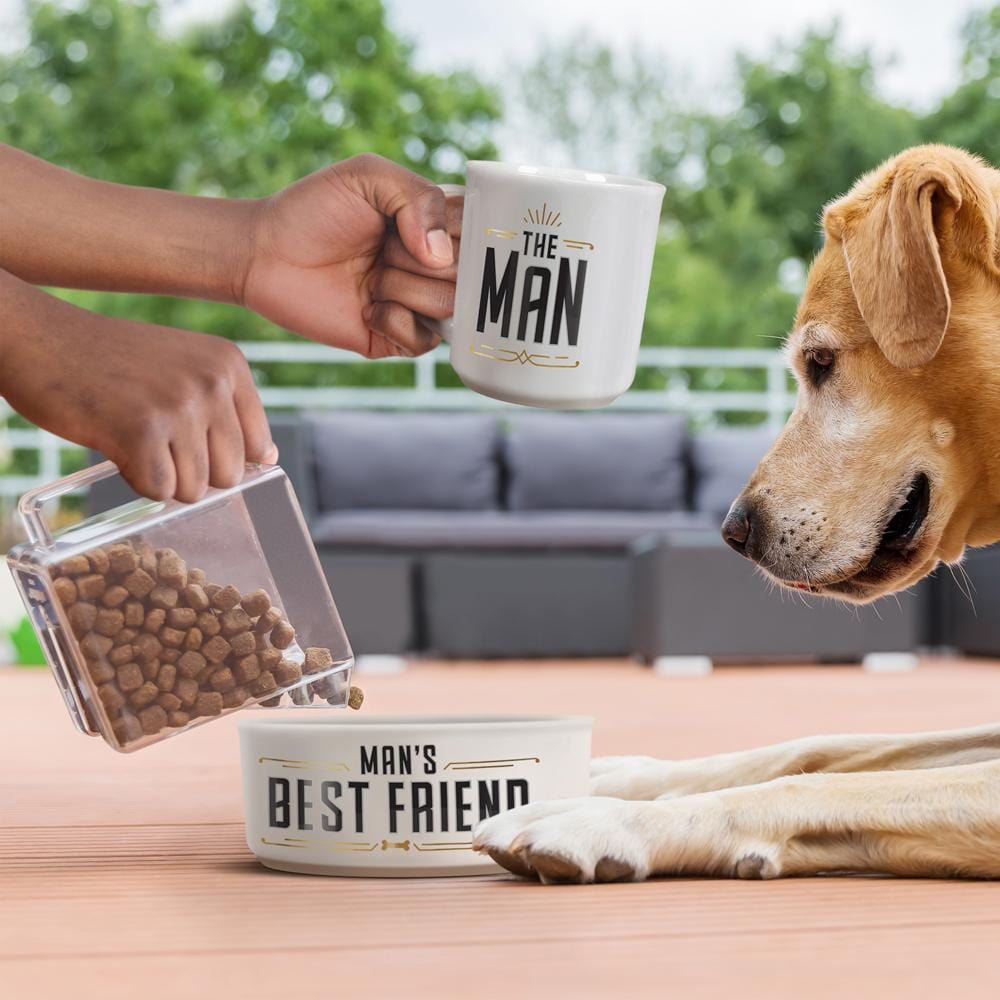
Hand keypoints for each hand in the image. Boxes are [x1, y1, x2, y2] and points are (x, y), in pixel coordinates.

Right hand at [0, 270, 274, 502]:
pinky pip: (158, 490)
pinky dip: (134, 480)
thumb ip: (225, 407)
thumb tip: (268, 459)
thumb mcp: (182, 367)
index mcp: (229, 364)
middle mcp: (212, 381)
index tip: (187, 441)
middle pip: (229, 475)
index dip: (220, 457)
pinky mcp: (141, 431)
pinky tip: (114, 443)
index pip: (258, 446)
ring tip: (129, 434)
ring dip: (158, 476)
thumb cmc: (109, 361)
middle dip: (190, 472)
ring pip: (193, 488)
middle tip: (152, 439)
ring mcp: (179, 405)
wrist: (37, 337)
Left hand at [241, 153, 460, 358]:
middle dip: (419, 259)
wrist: (264, 254)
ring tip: (370, 278)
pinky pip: (425, 341)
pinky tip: (366, 307)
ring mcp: (420, 304)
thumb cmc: (314, 208)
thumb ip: (418, 197)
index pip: (484, 232)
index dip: (457, 231)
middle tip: (382, 249)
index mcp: (439, 224)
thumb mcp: (369, 176)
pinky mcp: (399, 337)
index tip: (417, 224)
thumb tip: (442, 257)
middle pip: (471, 273)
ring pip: (449, 306)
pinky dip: (394, 321)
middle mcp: (437, 265)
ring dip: (402, 288)